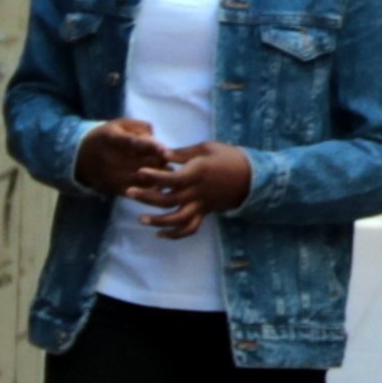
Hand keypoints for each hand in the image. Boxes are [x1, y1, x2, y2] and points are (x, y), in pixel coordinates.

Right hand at [72, 117, 167, 200]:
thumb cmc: (107, 136)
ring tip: (170, 171)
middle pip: (141, 163)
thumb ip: (140, 127)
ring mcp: (111, 176)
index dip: (150, 146)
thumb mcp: (119, 124)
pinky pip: (136, 191)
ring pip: (141, 179)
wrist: (79, 156)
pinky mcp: (114, 188)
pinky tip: (160, 184)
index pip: (132, 142)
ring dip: (158, 176)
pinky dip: (151, 189)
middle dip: (160, 161)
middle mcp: (109, 159)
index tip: (165, 149)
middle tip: (171, 159)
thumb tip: (156, 140)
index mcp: (111, 138)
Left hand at [131, 141, 253, 236]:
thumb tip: (162, 153)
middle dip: (146, 197)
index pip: (171, 178)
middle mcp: (197, 192)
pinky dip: (175, 234)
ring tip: (141, 219)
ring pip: (177, 219)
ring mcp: (201, 205)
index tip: (139, 172)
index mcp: (197, 174)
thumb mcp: (206, 148)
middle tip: (129, 193)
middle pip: (168, 199)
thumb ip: (182, 153)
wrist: (252, 176)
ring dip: (158, 221)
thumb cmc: (229, 157)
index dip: (154, 176)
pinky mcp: (205, 213)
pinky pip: (190, 228)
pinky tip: (160, 234)